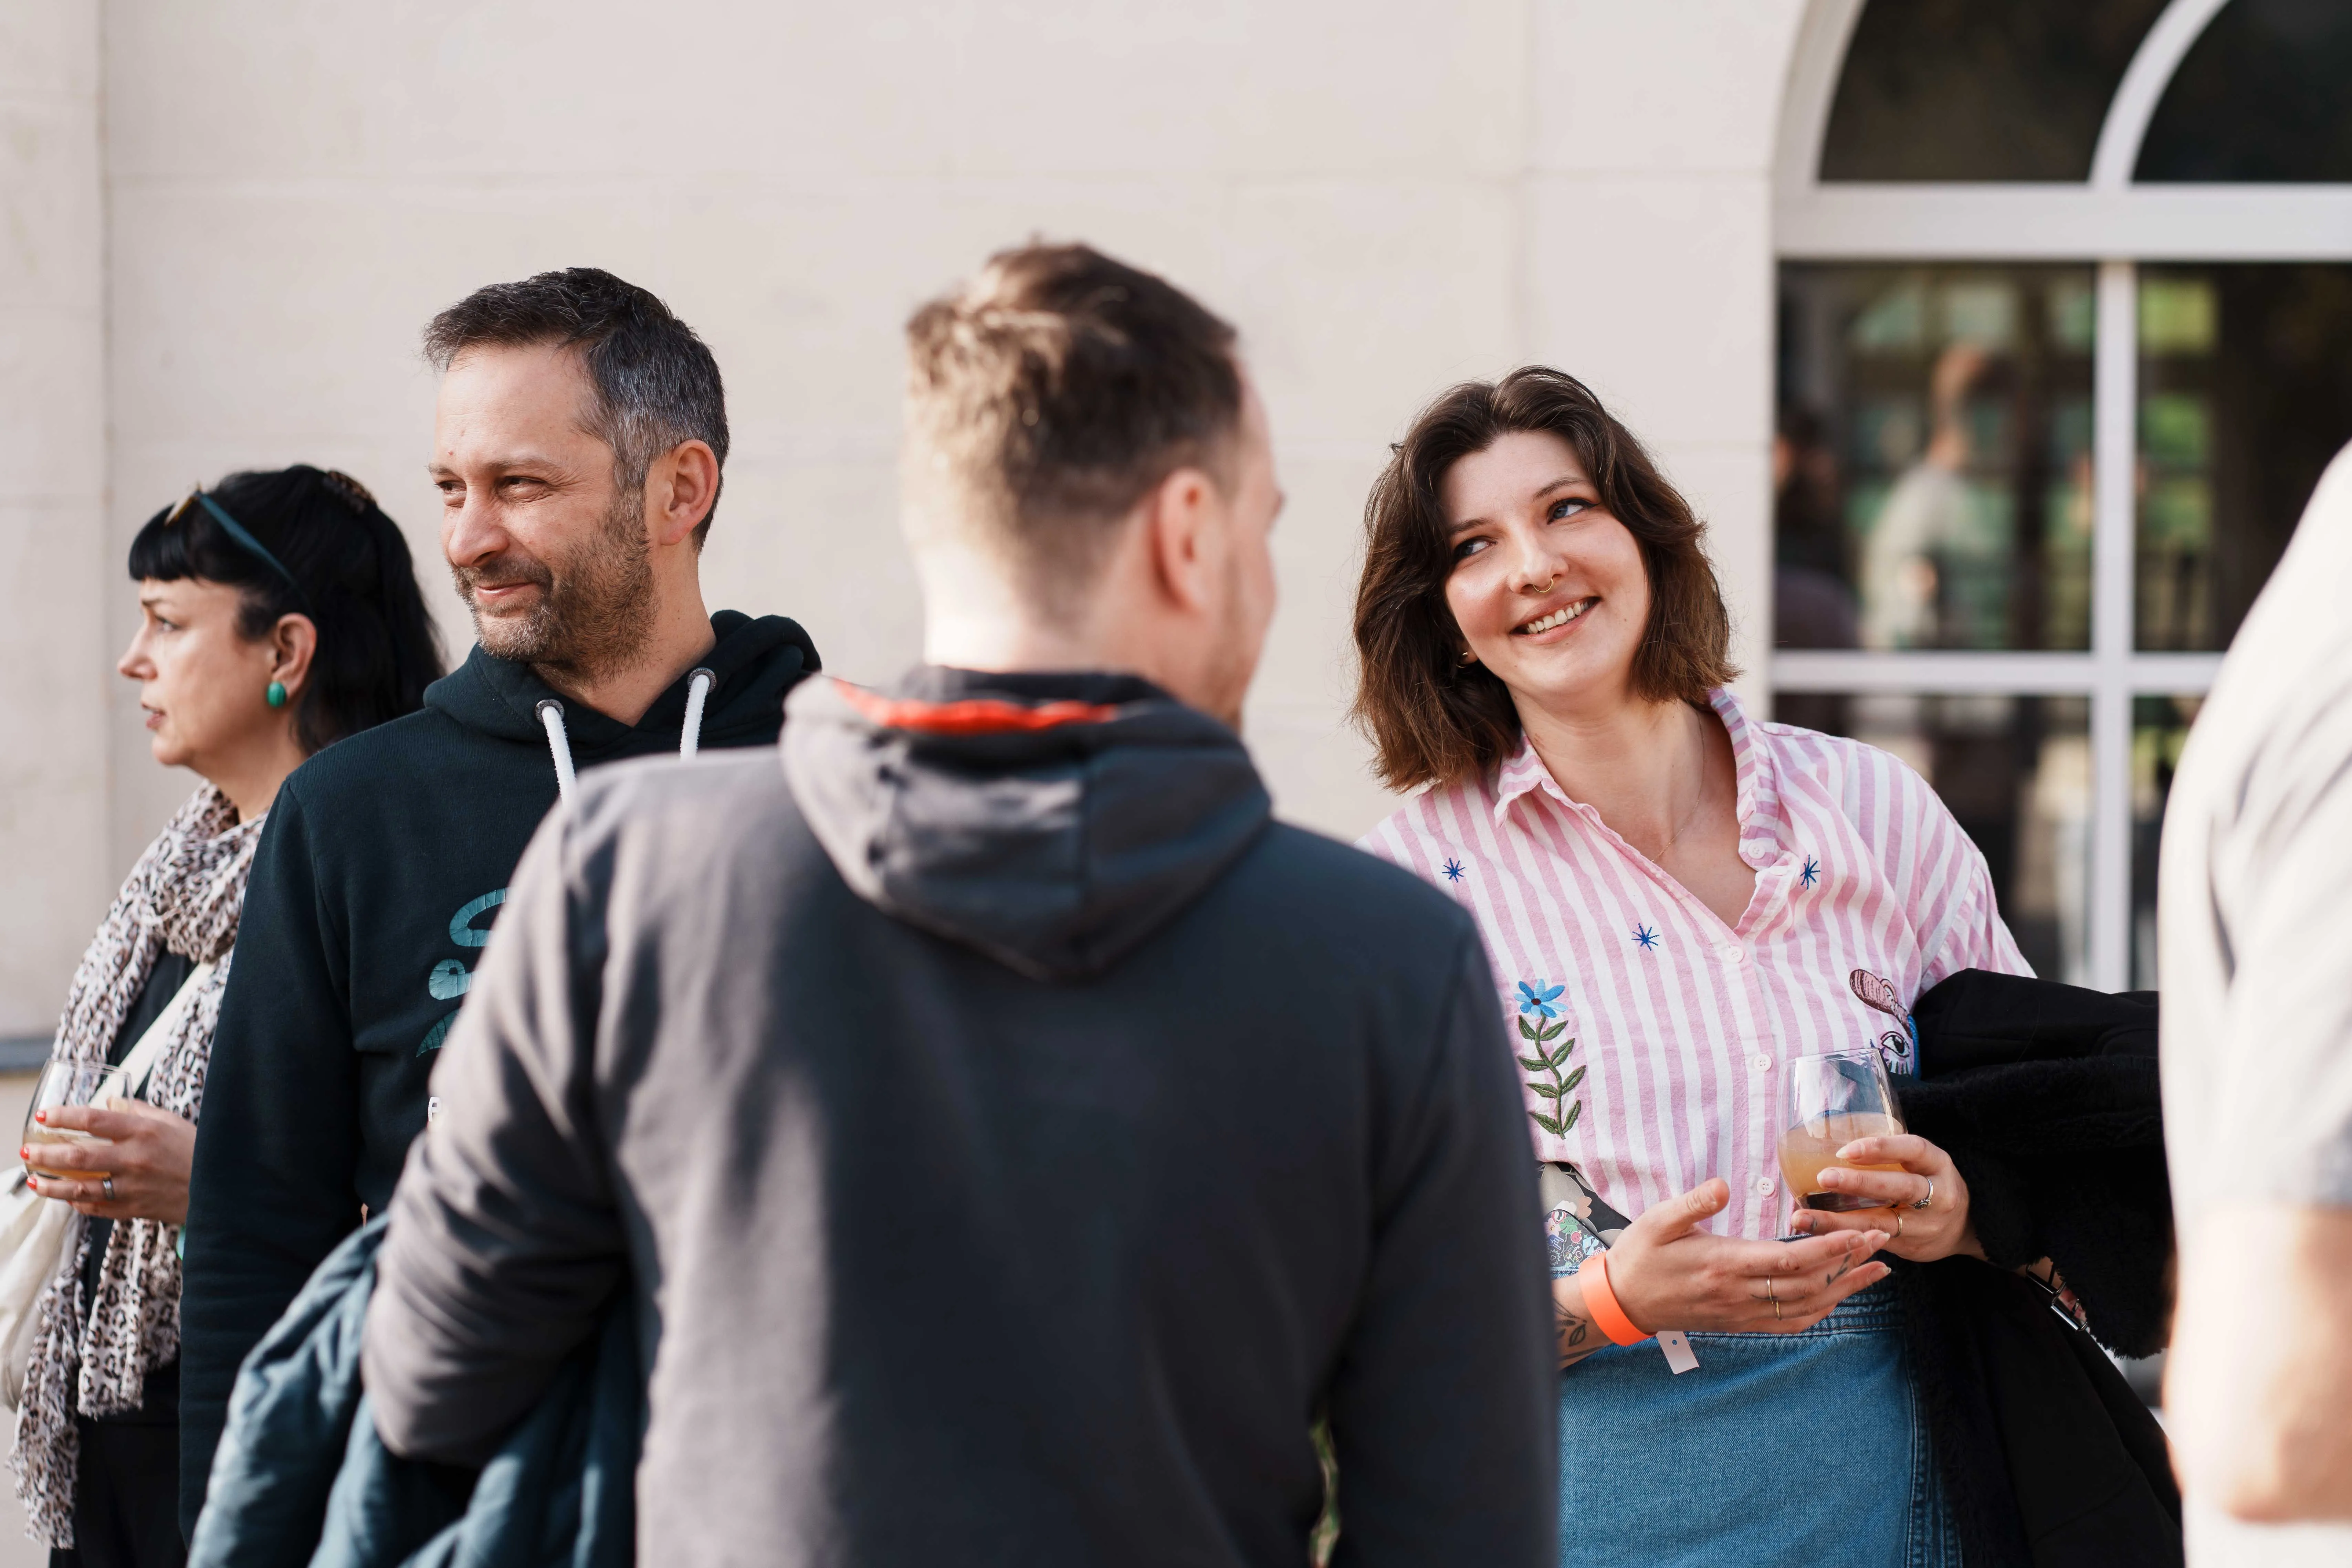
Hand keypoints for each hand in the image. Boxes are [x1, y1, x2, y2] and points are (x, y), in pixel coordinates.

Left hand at [23, 1102, 195, 1224]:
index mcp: (143, 1132)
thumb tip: (110, 1101)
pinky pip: (96, 1208)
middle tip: (26, 1151)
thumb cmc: (196, 1149)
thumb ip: (138, 1111)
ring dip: (51, 1185)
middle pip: (78, 1157)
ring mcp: (133, 1187)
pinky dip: (77, 1203)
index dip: (65, 1116)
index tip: (44, 1116)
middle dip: (46, 1154)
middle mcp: (135, 1159)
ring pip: (80, 1189)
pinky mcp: (134, 1208)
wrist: (222, 1188)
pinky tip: (66, 1197)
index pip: (94, 1120)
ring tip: (33, 1180)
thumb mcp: (171, 1122)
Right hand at [1572, 1178, 1888, 1348]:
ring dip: (1845, 1289)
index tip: (1859, 1233)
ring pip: (1806, 1306)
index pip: (1789, 1260)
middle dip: (1849, 1263)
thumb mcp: (1657, 1220)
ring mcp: (1742, 1312)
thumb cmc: (1641, 1255)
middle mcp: (1739, 1293)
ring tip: (1877, 1270)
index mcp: (1723, 1263)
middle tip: (1882, 1241)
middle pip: (1808, 1284)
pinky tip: (1839, 1297)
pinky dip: (1821, 1311)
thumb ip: (1692, 1203)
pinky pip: (1790, 1322)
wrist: (1624, 1300)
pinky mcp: (1741, 1321)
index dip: (1829, 1248)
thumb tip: (1721, 1185)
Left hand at [1790, 1132, 1983, 1262]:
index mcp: (1938, 1164)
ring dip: (1837, 1222)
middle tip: (1822, 1177)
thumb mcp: (1920, 1163)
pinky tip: (1815, 1237)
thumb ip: (1888, 1154)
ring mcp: (1926, 1226)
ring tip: (1801, 1217)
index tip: (1846, 1150)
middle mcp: (1937, 1195)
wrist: (1966, 1227)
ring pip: (1880, 1223)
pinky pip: (1874, 1243)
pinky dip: (1843, 1240)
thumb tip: (1825, 1133)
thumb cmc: (1929, 1183)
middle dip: (1858, 1183)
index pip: (1914, 1149)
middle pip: (1898, 1188)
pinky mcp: (1911, 1248)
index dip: (1881, 1148)